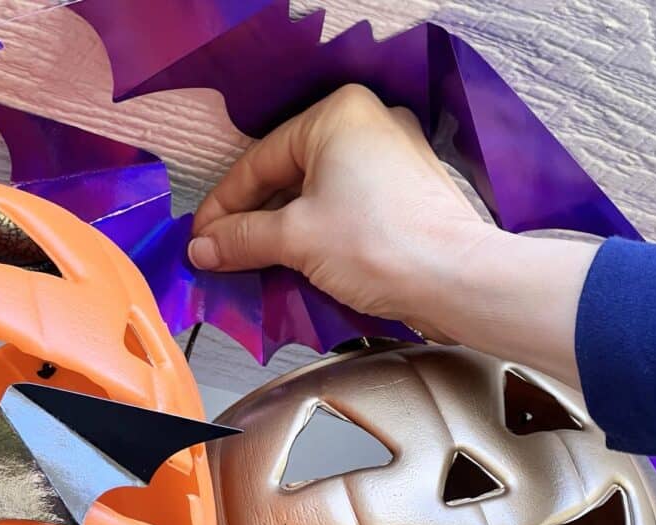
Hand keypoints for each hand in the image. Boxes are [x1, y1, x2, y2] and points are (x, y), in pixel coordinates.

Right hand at [190, 85, 597, 386]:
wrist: (454, 279)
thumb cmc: (378, 245)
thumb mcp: (296, 239)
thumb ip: (242, 238)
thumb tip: (203, 247)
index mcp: (337, 114)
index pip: (260, 160)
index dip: (223, 205)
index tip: (201, 238)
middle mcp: (367, 124)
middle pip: (289, 175)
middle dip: (253, 220)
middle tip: (222, 254)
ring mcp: (392, 158)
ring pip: (317, 193)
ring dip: (283, 231)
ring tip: (254, 264)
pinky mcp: (407, 194)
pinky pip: (346, 207)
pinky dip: (318, 233)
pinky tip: (298, 263)